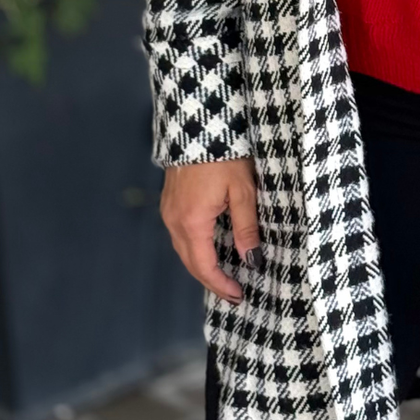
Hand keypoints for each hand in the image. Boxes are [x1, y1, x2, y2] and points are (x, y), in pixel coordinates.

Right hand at [160, 157, 260, 303]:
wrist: (200, 123)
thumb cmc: (225, 155)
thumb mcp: (243, 192)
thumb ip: (246, 228)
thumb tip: (251, 261)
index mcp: (192, 222)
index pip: (204, 266)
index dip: (221, 285)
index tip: (239, 296)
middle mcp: (174, 221)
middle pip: (190, 262)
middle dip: (211, 281)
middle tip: (233, 293)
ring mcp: (168, 211)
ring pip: (183, 250)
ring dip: (202, 266)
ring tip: (224, 276)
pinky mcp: (170, 202)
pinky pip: (180, 235)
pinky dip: (195, 249)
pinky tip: (210, 250)